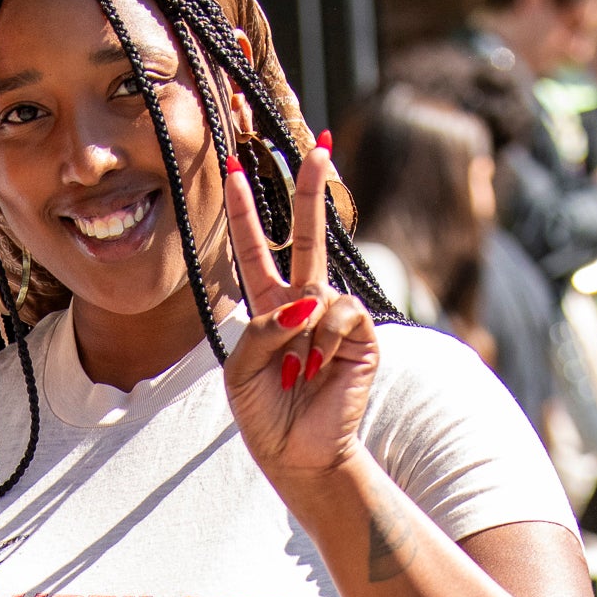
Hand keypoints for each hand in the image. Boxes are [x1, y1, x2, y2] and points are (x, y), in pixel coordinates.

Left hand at [222, 144, 378, 481]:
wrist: (296, 452)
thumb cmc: (263, 410)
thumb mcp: (242, 368)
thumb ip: (264, 327)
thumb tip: (310, 299)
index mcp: (267, 306)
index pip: (256, 249)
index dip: (245, 212)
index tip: (232, 170)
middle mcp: (304, 303)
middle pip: (307, 236)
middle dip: (311, 190)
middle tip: (319, 145)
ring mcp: (335, 317)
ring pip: (317, 289)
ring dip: (299, 332)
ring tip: (298, 371)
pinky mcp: (363, 335)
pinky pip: (340, 313)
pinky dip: (325, 339)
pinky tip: (322, 367)